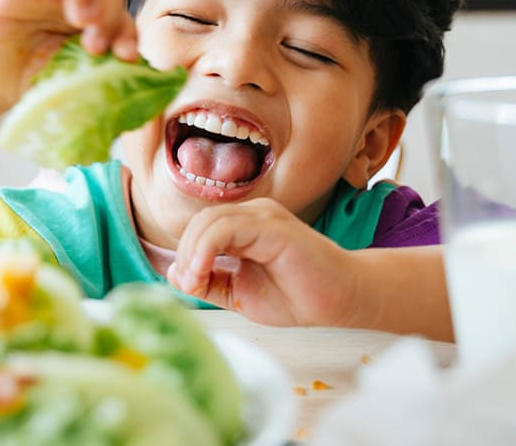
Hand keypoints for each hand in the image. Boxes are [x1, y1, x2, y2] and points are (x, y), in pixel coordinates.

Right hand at [0, 0, 137, 114]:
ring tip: (79, 18)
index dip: (128, 30)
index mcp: (92, 20)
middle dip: (108, 12)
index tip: (125, 56)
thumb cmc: (29, 85)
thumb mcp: (72, 82)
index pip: (120, 12)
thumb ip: (101, 73)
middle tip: (94, 44)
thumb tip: (138, 76)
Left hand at [167, 198, 359, 326]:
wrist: (341, 301)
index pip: (199, 228)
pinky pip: (228, 227)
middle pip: (200, 221)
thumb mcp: (239, 293)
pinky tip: (204, 271)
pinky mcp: (274, 226)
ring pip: (210, 220)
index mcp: (244, 226)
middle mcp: (253, 214)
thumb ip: (209, 282)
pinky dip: (207, 247)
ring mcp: (264, 216)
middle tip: (189, 284)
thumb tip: (174, 273)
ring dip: (192, 252)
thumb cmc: (296, 296)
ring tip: (195, 280)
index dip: (184, 254)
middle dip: (185, 254)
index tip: (186, 286)